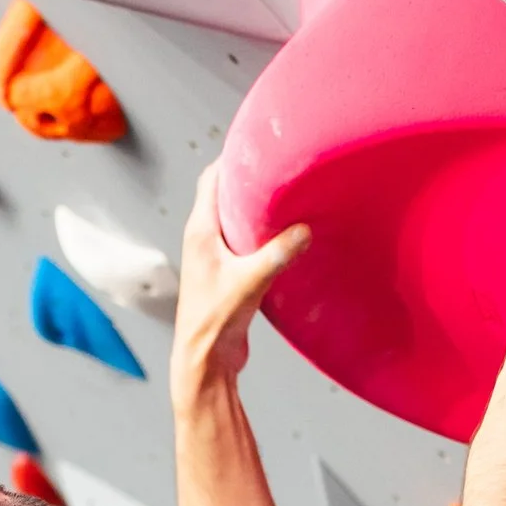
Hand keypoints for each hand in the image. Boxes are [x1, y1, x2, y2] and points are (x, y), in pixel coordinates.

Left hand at [173, 157, 308, 405]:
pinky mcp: (227, 276)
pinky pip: (245, 244)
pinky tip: (285, 240)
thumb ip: (277, 254)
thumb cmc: (215, 321)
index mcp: (200, 231)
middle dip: (249, 180)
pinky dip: (262, 236)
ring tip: (287, 200)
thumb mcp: (250, 281)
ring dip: (257, 211)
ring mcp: (214, 258)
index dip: (233, 158)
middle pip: (224, 196)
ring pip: (236, 221)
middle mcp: (203, 239)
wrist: (205, 361)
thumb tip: (304, 230)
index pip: (212, 179)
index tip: (258, 144)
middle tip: (280, 169)